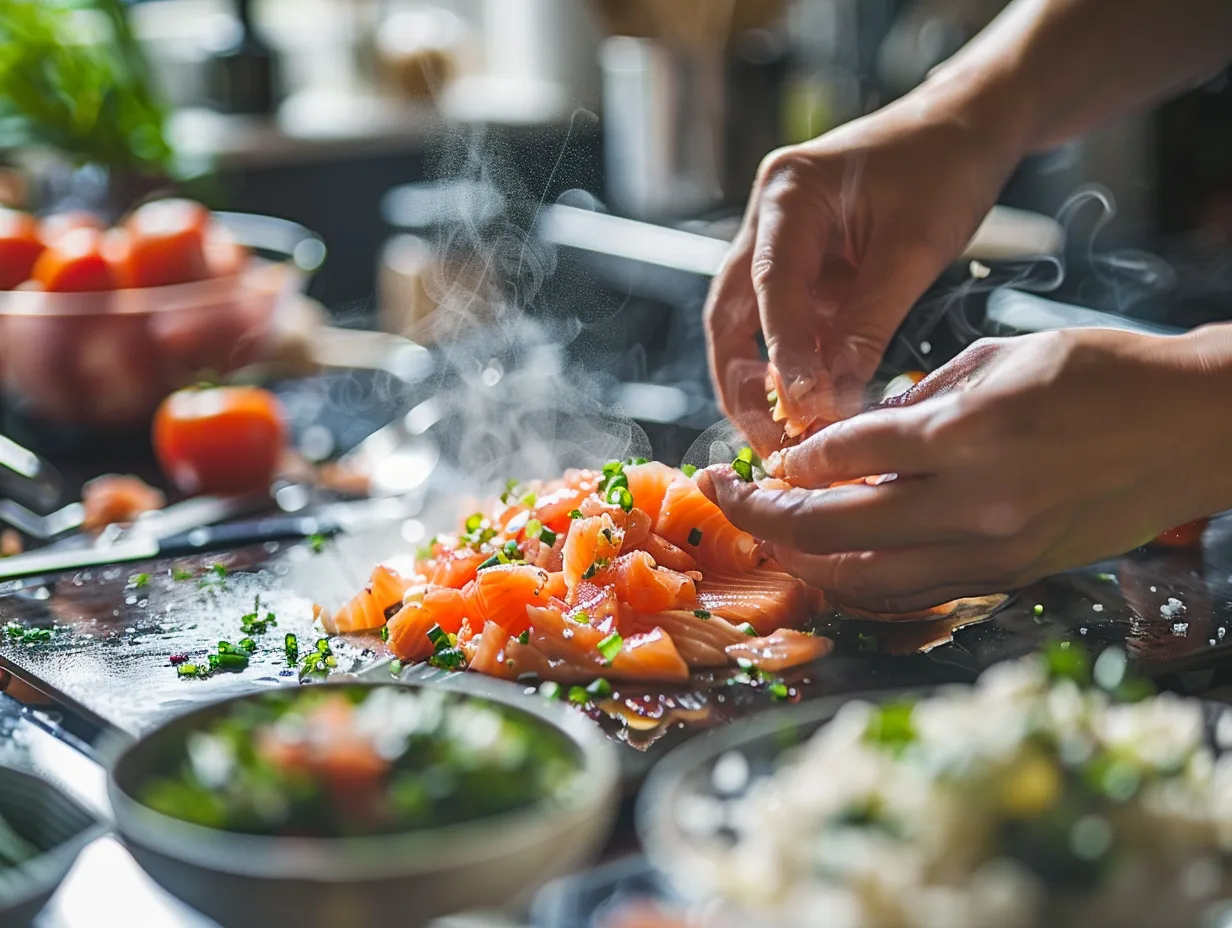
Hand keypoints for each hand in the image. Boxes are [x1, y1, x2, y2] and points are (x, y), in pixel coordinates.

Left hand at [698, 327, 1231, 612]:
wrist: (1193, 430)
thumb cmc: (1103, 376)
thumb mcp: (996, 358)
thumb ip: (913, 399)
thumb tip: (848, 433)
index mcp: (963, 431)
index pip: (838, 455)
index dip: (789, 457)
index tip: (762, 454)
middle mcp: (969, 501)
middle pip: (829, 523)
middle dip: (761, 512)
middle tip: (723, 494)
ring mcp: (989, 550)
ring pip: (861, 576)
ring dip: (800, 557)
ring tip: (766, 533)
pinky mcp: (1008, 576)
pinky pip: (911, 593)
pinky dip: (857, 582)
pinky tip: (828, 564)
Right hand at [704, 88, 1022, 454]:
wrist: (964, 125)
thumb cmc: (945, 165)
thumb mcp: (915, 246)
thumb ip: (870, 322)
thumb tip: (837, 397)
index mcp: (788, 194)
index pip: (770, 287)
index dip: (782, 354)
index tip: (803, 409)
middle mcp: (766, 218)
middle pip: (729, 316)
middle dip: (742, 386)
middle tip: (771, 444)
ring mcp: (776, 244)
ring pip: (746, 328)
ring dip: (761, 385)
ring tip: (786, 439)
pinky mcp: (800, 268)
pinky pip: (784, 327)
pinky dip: (794, 369)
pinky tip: (810, 409)